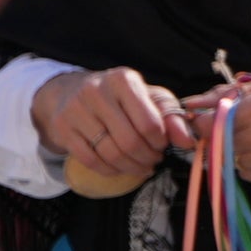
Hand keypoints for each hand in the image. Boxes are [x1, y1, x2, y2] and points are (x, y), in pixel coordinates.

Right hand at [32, 67, 193, 183]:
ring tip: (141, 166)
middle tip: (154, 160)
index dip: (160, 142)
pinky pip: (90, 160)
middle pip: (129, 140)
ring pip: (110, 153)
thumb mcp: (149, 97)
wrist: (69, 91)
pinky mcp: (62, 129)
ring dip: (131, 166)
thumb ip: (172, 117)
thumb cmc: (119, 96)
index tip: (163, 146)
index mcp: (123, 80)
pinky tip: (120, 168)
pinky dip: (110, 170)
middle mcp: (96, 92)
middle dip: (147, 157)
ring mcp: (75, 111)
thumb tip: (188, 142)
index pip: (149, 122)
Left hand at [186, 78, 250, 190]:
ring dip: (238, 150)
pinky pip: (248, 173)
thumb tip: (191, 103)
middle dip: (221, 135)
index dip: (203, 122)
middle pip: (218, 143)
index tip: (207, 119)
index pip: (209, 124)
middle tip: (242, 125)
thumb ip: (229, 94)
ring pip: (231, 160)